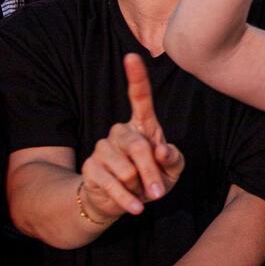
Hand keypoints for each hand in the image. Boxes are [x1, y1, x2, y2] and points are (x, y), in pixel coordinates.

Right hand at [78, 55, 186, 220]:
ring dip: (139, 188)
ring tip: (143, 194)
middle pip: (137, 147)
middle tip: (160, 193)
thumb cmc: (153, 178)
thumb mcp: (172, 170)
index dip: (136, 78)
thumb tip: (161, 151)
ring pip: (125, 169)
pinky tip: (136, 208)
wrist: (125, 201)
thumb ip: (173, 159)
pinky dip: (127, 200)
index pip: (140, 98)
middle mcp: (120, 131)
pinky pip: (111, 185)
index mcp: (142, 126)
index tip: (132, 57)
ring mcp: (102, 148)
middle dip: (151, 172)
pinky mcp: (91, 168)